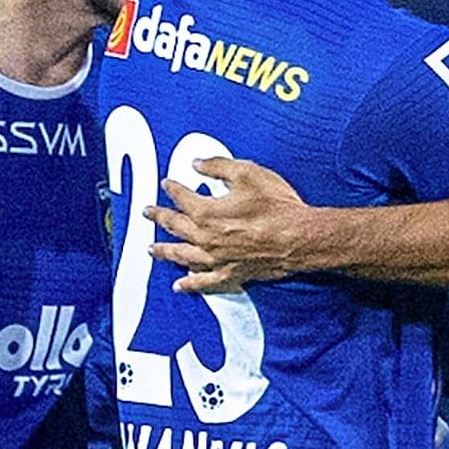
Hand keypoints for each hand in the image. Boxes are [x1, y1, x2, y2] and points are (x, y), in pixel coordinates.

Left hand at [153, 157, 321, 294]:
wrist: (300, 238)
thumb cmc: (278, 207)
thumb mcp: (247, 174)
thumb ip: (218, 167)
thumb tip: (199, 164)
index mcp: (207, 213)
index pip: (182, 197)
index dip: (173, 188)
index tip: (167, 184)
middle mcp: (206, 239)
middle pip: (175, 226)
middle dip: (159, 217)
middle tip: (149, 212)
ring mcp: (216, 259)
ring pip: (182, 256)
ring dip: (165, 251)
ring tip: (153, 249)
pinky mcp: (231, 274)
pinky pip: (204, 283)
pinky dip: (190, 284)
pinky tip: (181, 285)